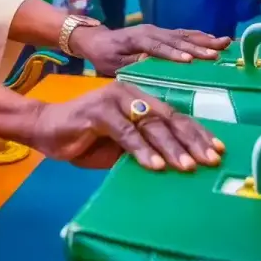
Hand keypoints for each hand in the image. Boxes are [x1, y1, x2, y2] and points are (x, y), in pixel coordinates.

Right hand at [30, 81, 223, 169]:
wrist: (43, 128)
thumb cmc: (84, 138)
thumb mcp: (120, 145)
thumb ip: (145, 147)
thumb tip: (178, 164)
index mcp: (140, 98)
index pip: (175, 116)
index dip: (197, 133)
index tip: (217, 151)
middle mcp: (131, 94)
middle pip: (168, 117)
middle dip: (192, 140)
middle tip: (210, 160)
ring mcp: (114, 100)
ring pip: (150, 124)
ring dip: (170, 147)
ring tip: (187, 167)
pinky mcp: (98, 112)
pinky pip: (125, 133)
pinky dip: (141, 150)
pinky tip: (155, 166)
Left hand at [69, 24, 231, 74]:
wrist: (97, 40)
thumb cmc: (104, 56)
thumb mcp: (113, 64)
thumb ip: (132, 63)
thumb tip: (151, 63)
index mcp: (137, 40)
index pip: (157, 47)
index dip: (173, 54)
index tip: (190, 60)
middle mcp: (151, 31)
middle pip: (176, 39)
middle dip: (198, 47)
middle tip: (217, 54)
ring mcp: (158, 30)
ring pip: (184, 34)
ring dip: (205, 39)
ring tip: (225, 43)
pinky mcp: (162, 32)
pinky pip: (183, 33)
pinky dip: (200, 36)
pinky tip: (214, 39)